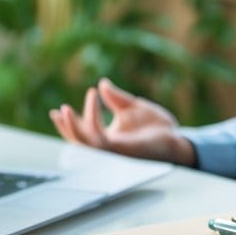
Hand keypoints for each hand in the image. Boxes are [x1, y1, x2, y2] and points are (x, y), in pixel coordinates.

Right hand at [49, 78, 196, 165]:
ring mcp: (114, 150)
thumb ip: (116, 98)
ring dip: (73, 127)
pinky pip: (100, 139)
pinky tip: (94, 100)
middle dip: (67, 129)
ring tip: (65, 109)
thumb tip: (102, 83)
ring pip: (85, 144)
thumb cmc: (157, 127)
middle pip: (79, 143)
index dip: (69, 124)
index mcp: (110, 139)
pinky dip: (92, 120)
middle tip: (59, 111)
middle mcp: (109, 147)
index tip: (58, 110)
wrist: (177, 139)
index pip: (84, 134)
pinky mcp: (122, 150)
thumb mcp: (134, 107)